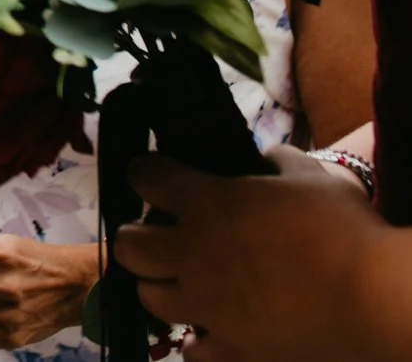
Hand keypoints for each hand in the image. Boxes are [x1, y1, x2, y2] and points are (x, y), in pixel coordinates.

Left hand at [116, 145, 390, 360]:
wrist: (376, 300)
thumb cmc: (345, 232)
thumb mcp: (311, 177)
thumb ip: (278, 162)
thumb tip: (266, 160)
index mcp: (206, 203)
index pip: (145, 176)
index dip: (148, 172)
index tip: (157, 175)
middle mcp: (193, 254)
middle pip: (128, 244)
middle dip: (139, 236)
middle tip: (165, 237)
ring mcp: (207, 306)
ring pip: (149, 297)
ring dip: (163, 287)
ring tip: (188, 283)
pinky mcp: (231, 348)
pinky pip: (192, 352)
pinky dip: (199, 341)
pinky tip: (215, 330)